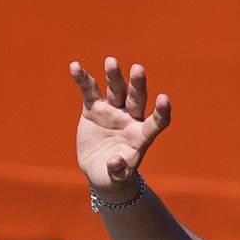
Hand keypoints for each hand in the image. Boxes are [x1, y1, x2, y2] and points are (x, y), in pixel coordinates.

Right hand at [72, 58, 171, 197]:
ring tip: (111, 61)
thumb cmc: (114, 176)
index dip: (161, 111)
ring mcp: (113, 111)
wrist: (100, 169)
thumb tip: (115, 161)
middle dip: (137, 84)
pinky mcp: (94, 108)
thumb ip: (118, 171)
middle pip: (137, 98)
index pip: (156, 121)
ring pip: (116, 90)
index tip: (164, 99)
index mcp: (142, 136)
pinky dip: (83, 79)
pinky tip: (75, 66)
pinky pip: (89, 90)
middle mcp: (130, 118)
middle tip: (138, 69)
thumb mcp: (116, 178)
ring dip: (114, 76)